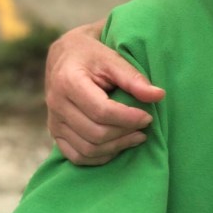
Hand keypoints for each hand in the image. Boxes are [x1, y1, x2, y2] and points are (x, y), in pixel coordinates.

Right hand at [45, 23, 163, 165]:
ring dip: (117, 147)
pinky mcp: (55, 133)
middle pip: (96, 133)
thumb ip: (134, 78)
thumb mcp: (112, 59)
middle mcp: (56, 104)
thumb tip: (158, 96)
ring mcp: (53, 121)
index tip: (148, 116)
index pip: (101, 111)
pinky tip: (119, 145)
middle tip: (145, 125)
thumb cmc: (92, 55)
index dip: (128, 118)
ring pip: (87, 149)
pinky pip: (77, 156)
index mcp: (68, 82)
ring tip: (137, 136)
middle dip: (125, 133)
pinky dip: (101, 157)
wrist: (65, 56)